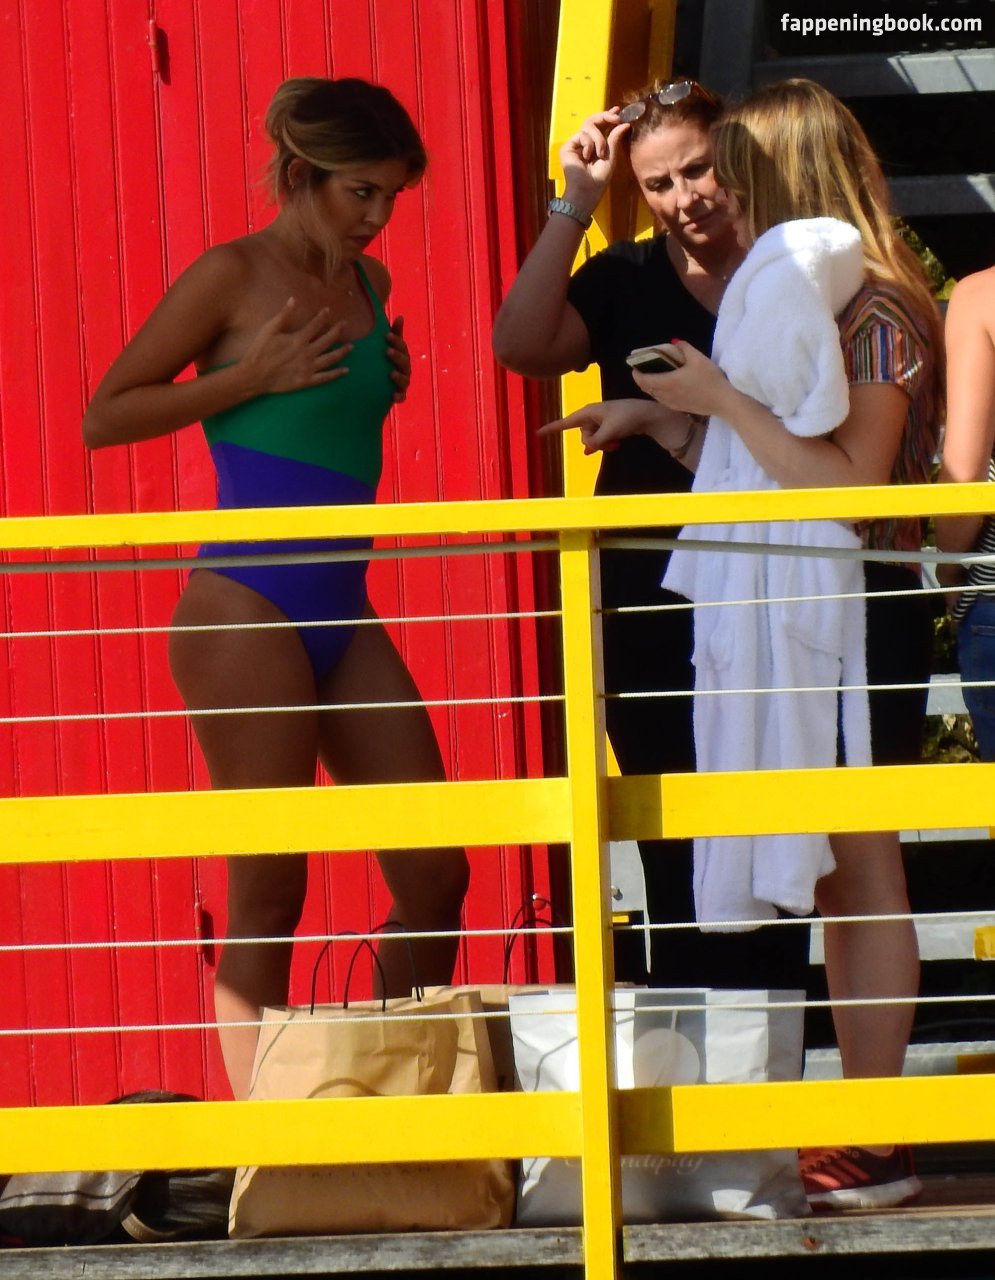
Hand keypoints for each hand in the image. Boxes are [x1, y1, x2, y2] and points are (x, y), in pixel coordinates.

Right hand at [237, 299, 350, 395]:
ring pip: (331, 359)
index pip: (315, 325)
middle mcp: (307, 353)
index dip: (323, 317)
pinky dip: (336, 374)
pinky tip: (346, 370)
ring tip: (351, 347)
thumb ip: (283, 315)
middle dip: (337, 331)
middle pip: (327, 340)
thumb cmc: (259, 350)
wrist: (254, 375)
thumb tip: (293, 299)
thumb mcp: (269, 329)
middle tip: (345, 324)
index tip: (329, 311)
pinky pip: (325, 377)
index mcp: (298, 339)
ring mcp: (309, 368)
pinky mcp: (307, 381)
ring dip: (342, 352)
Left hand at [386, 316, 410, 402]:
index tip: (386, 336)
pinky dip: (399, 397)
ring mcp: (403, 383)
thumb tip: (401, 316)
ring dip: (399, 377)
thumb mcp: (389, 347)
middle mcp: (405, 369)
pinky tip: (393, 396)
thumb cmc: (385, 363)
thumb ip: (395, 333)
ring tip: (391, 373)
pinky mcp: (399, 396)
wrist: (380, 388)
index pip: (402, 347)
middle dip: (397, 357)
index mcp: (402, 356)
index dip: (396, 341)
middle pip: (404, 362)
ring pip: (404, 380)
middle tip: (387, 351)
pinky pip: (401, 397)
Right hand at [540, 398, 666, 454]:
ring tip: (616, 442)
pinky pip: (600, 439)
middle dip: (593, 442)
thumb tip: (587, 449)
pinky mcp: (607, 427)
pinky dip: (606, 444)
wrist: (647, 414)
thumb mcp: (610, 431)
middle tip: (609, 441)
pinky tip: (616, 444)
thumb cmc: (628, 418)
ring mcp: (599, 422)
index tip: (537, 434)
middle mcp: (591, 416)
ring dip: (602, 445)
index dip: (552, 428)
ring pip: (592, 440)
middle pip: (583, 436)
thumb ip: (596, 441)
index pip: (566, 422)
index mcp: (588, 412)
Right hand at [558, 108, 629, 213]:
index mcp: (595, 145)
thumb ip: (615, 139)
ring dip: (598, 139)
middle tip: (616, 118)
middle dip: (604, 117)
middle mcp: (584, 143)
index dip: (607, 117)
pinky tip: (587, 156)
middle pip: (592, 121)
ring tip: (600, 154)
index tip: (617, 111)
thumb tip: (625, 123)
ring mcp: (575, 145)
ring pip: (588, 127)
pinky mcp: (567, 147)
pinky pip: (581, 135)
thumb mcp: (611, 157)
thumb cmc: (599, 179)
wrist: (587, 190)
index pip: (600, 126)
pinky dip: (588, 144)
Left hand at [631, 340, 730, 416]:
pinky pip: (663, 400)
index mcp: (666, 382)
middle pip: (646, 388)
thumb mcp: (698, 358)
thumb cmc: (709, 379)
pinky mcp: (679, 408)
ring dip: (651, 386)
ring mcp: (672, 403)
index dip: (636, 374)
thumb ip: (684, 348)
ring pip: (654, 395)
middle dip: (642, 379)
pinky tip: (667, 387)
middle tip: (644, 369)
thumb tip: (674, 342)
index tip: (635, 366)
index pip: (643, 380)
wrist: (723, 402)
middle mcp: (665, 395)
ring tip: (655, 376)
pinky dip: (659, 393)